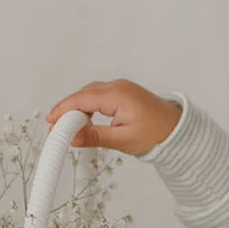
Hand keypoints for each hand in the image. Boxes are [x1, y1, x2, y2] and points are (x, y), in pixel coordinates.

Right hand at [44, 79, 182, 156]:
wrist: (178, 130)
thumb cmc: (156, 134)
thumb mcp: (124, 140)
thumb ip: (96, 137)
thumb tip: (73, 138)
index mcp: (117, 95)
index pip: (82, 99)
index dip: (63, 109)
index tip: (50, 122)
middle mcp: (117, 86)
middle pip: (83, 94)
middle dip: (67, 109)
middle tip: (55, 129)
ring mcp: (120, 87)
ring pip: (90, 94)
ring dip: (77, 108)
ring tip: (68, 127)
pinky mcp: (123, 92)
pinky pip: (99, 95)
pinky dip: (88, 106)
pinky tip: (84, 120)